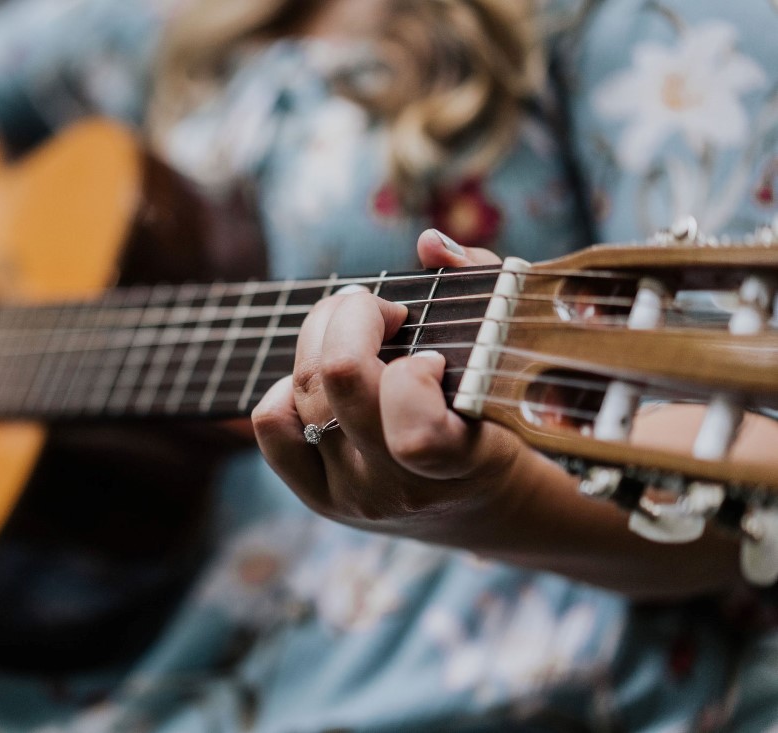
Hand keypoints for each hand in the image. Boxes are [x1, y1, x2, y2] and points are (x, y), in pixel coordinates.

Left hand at [253, 230, 533, 542]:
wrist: (479, 508)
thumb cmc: (499, 413)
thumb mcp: (511, 356)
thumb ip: (483, 286)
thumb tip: (428, 245)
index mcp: (463, 462)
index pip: (416, 436)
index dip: (412, 374)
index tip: (431, 354)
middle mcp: (400, 487)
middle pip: (340, 380)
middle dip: (355, 316)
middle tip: (383, 310)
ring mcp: (352, 495)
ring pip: (304, 392)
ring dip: (323, 338)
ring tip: (358, 332)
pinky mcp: (317, 496)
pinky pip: (271, 425)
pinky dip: (287, 387)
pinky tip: (324, 378)